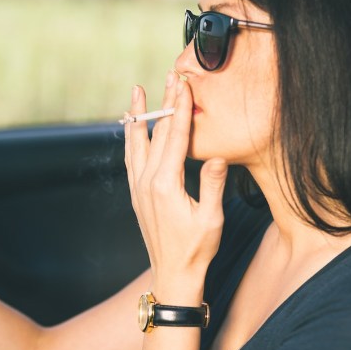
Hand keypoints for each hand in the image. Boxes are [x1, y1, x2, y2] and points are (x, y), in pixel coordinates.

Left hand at [123, 72, 228, 303]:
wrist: (173, 274)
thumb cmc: (196, 250)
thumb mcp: (211, 219)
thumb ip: (213, 186)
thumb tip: (219, 157)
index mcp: (165, 184)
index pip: (174, 136)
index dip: (180, 107)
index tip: (184, 83)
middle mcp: (147, 181)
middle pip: (156, 132)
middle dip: (164, 101)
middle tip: (170, 75)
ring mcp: (138, 187)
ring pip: (136, 142)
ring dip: (139, 115)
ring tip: (137, 91)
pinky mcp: (137, 194)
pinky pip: (132, 158)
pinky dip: (132, 138)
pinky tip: (133, 128)